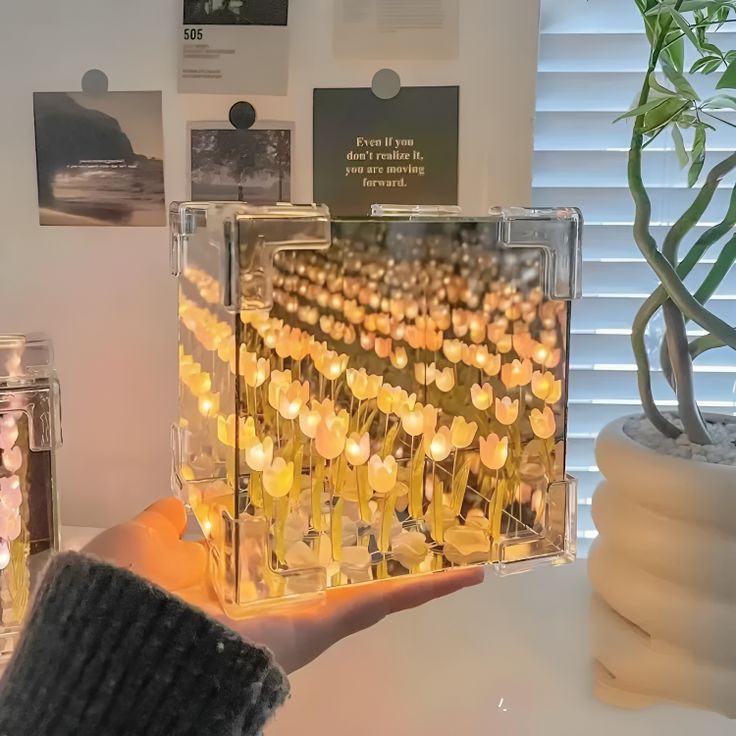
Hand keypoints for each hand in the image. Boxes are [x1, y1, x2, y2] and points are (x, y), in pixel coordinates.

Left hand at [83, 498, 483, 672]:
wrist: (130, 652)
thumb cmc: (129, 595)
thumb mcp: (139, 544)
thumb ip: (164, 525)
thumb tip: (179, 508)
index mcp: (225, 582)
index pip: (270, 550)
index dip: (299, 527)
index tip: (326, 500)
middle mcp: (268, 603)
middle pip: (330, 570)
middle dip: (368, 548)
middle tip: (408, 516)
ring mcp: (301, 618)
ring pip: (366, 591)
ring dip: (411, 573)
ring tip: (456, 549)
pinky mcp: (321, 627)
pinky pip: (376, 605)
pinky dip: (420, 591)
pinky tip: (465, 573)